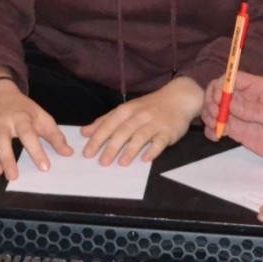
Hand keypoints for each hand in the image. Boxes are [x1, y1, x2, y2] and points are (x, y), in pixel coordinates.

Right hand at [0, 79, 71, 180]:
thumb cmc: (23, 110)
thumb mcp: (41, 117)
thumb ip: (55, 136)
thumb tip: (68, 153)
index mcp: (20, 118)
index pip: (28, 134)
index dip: (36, 151)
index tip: (45, 167)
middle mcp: (1, 122)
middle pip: (1, 139)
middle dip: (6, 157)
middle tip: (13, 176)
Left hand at [82, 77, 200, 165]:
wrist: (178, 98)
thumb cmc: (149, 107)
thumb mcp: (126, 110)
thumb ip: (105, 121)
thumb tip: (85, 132)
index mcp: (126, 110)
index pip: (108, 125)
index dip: (97, 139)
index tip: (87, 153)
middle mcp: (139, 116)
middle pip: (123, 131)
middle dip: (111, 147)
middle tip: (102, 162)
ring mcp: (154, 123)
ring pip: (140, 136)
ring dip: (131, 150)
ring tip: (122, 163)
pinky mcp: (168, 131)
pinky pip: (160, 142)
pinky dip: (153, 150)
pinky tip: (146, 159)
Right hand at [200, 71, 262, 164]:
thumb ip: (253, 110)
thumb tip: (229, 104)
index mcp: (257, 88)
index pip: (232, 79)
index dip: (220, 87)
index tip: (217, 102)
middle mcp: (246, 98)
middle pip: (219, 92)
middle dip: (211, 102)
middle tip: (214, 117)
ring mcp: (241, 115)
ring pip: (216, 109)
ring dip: (209, 116)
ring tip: (215, 129)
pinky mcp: (238, 130)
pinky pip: (219, 126)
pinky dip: (212, 130)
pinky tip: (215, 137)